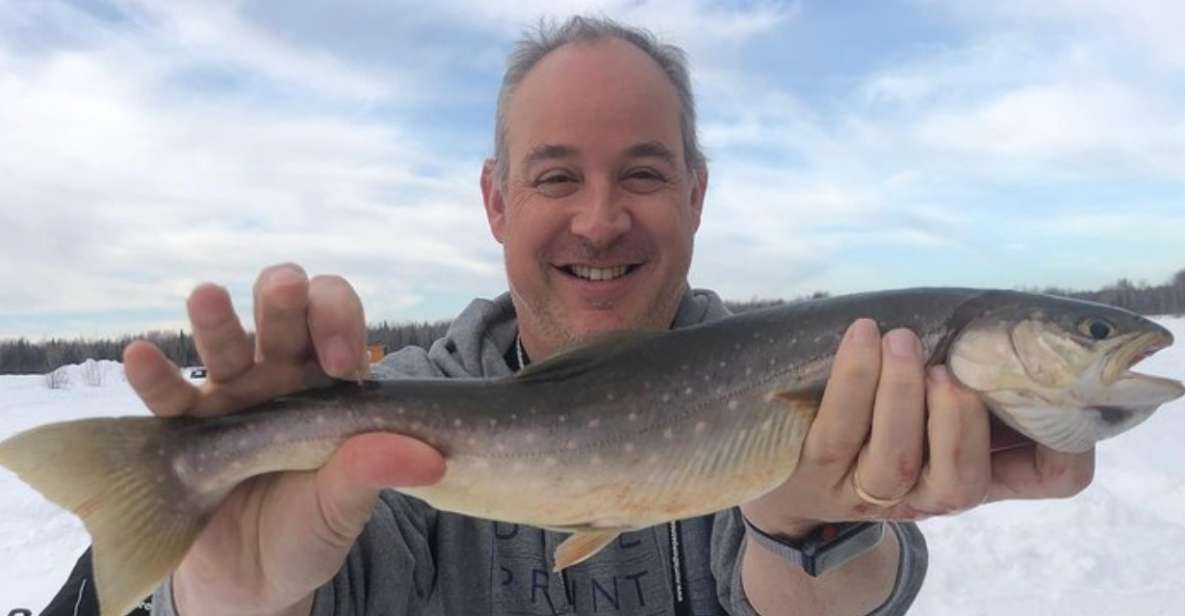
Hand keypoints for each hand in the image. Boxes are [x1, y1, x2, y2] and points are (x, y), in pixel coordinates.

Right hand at [122, 263, 444, 614]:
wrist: (256, 578)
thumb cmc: (311, 527)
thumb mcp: (347, 507)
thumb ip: (375, 474)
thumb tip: (427, 458)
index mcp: (329, 383)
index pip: (337, 324)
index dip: (340, 324)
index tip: (342, 363)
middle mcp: (280, 376)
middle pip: (282, 316)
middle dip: (285, 298)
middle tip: (288, 291)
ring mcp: (231, 396)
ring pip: (224, 344)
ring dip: (217, 320)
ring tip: (207, 297)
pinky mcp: (186, 430)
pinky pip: (167, 397)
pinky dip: (153, 376)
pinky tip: (141, 356)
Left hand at [741, 318, 1094, 537]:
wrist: (787, 466)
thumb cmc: (875, 413)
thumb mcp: (930, 402)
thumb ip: (968, 370)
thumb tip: (1005, 309)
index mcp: (973, 473)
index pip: (1050, 477)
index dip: (1069, 445)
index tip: (1055, 390)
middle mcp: (928, 497)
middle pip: (962, 481)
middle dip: (958, 417)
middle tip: (948, 365)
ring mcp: (869, 493)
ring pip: (897, 456)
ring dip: (902, 392)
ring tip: (901, 339)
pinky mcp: (816, 476)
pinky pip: (839, 432)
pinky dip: (854, 378)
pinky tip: (862, 335)